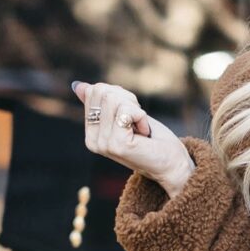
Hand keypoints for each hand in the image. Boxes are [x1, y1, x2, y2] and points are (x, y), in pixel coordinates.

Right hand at [72, 81, 191, 191]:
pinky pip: (127, 111)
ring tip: (141, 128)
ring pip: (113, 99)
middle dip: (127, 100)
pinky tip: (144, 134)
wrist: (172, 164)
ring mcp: (103, 144)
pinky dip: (141, 117)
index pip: (95, 91)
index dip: (120, 95)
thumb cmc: (153, 140)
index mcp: (91, 134)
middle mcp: (92, 141)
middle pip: (103, 92)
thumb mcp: (125, 115)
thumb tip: (78, 86)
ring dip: (135, 109)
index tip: (131, 115)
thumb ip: (102, 103)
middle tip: (137, 121)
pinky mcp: (117, 144)